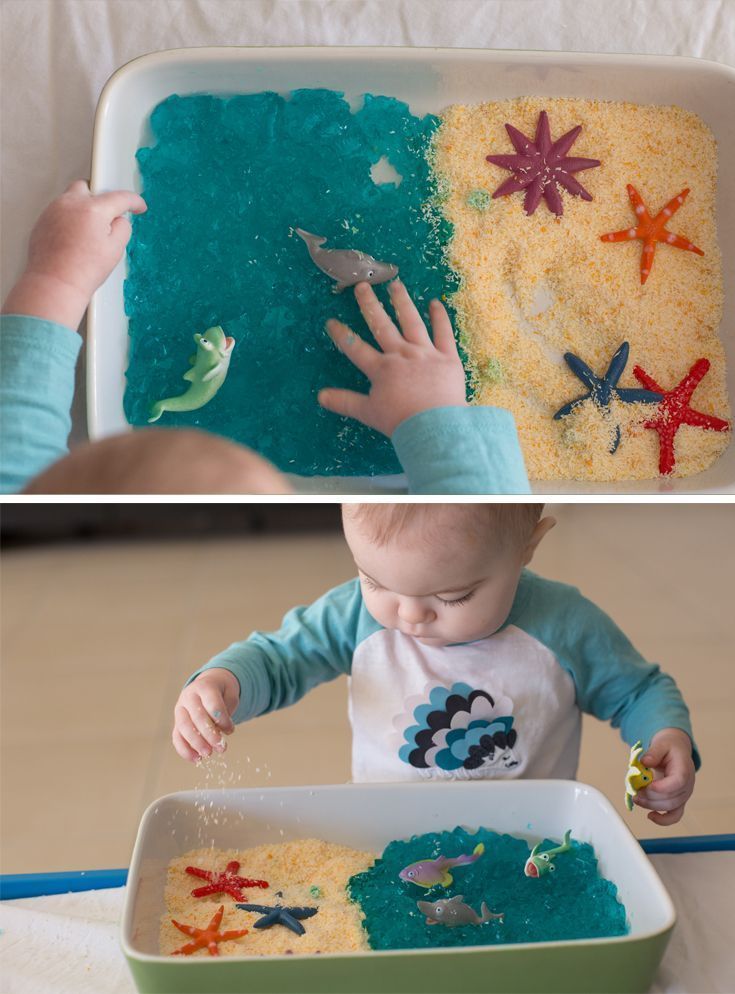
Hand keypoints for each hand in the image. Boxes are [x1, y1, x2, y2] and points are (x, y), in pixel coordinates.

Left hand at [2, 179, 146, 330]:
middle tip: (107, 217)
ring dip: (83, 209)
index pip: (119, 197)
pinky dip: (69, 220)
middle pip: (89, 188)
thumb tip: (119, 220)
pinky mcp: (42, 221)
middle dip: (100, 199)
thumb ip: (122, 227)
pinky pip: (59, 212)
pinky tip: (74, 240)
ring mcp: (53, 211)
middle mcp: (70, 203)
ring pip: (72, 199)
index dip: (133, 202)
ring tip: (88, 234)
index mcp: (93, 208)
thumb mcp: (116, 249)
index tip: (137, 206)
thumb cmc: (83, 270)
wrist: (56, 283)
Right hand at [172, 668, 239, 761]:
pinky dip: (184, 749)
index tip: (230, 730)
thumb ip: (227, 709)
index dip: (222, 719)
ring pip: (184, 727)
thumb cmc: (221, 692)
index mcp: (204, 686)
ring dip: (196, 743)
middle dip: (209, 734)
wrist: (208, 684)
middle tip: (221, 748)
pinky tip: (196, 759)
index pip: (212, 703)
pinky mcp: (177, 721)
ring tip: (208, 755)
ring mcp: (180, 709)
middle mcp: (189, 696)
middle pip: (197, 716)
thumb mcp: (230, 694)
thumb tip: (222, 730)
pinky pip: (176, 736)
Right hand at [318, 280, 467, 436]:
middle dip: (370, 305)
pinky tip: (435, 303)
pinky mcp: (447, 357)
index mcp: (382, 369)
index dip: (342, 335)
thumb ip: (345, 402)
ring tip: (396, 285)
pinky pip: (444, 333)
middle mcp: (401, 355)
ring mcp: (425, 353)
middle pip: (382, 325)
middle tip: (362, 286)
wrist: (435, 426)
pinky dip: (440, 317)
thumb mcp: (368, 412)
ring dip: (402, 302)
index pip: (356, 348)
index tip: (331, 321)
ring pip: (412, 322)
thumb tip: (320, 396)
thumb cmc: (401, 422)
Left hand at [633, 728, 695, 825]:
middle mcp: (687, 785)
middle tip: (635, 792)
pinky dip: (663, 820)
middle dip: (650, 797)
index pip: (678, 782)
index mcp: (684, 769)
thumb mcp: (661, 744)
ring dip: (651, 806)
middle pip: (671, 798)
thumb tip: (644, 762)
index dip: (662, 787)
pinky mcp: (678, 801)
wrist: (677, 751)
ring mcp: (683, 795)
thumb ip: (653, 753)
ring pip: (670, 808)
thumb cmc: (670, 748)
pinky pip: (674, 816)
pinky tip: (650, 816)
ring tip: (636, 798)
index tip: (647, 786)